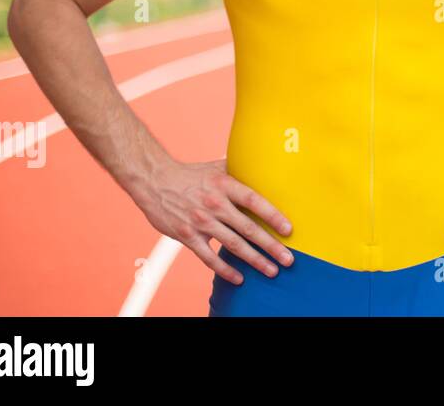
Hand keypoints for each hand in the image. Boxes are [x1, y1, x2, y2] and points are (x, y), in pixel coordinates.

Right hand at [133, 157, 293, 284]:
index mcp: (225, 185)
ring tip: (271, 271)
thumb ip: (241, 169)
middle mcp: (215, 204)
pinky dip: (225, 270)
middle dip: (270, 246)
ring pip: (232, 245)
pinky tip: (239, 278)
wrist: (154, 181)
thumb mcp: (217, 167)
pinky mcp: (187, 236)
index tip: (289, 229)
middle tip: (288, 259)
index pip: (254, 201)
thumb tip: (266, 165)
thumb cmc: (192, 174)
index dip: (273, 215)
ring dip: (254, 260)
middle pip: (248, 228)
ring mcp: (201, 221)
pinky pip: (208, 257)